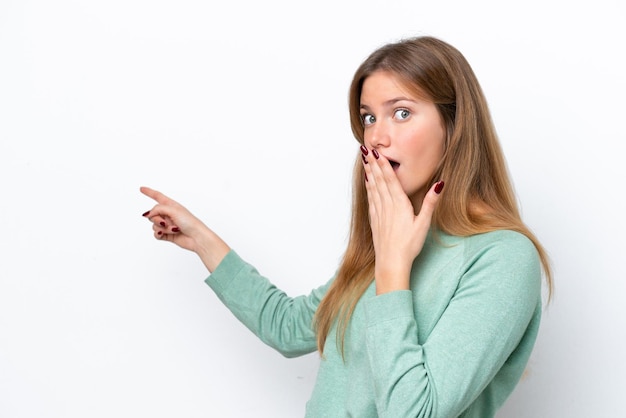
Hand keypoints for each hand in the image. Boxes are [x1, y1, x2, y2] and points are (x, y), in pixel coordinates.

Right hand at [140, 186, 229, 271]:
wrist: (196, 237)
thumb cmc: (190, 222)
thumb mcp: (173, 210)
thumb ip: (158, 209)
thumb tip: (148, 214)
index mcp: (171, 205)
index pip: (158, 196)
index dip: (149, 192)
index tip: (142, 188)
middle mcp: (168, 214)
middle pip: (153, 214)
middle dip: (157, 219)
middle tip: (165, 222)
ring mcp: (167, 224)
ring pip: (154, 225)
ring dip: (163, 228)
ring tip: (173, 229)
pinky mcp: (167, 234)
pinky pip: (156, 234)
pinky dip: (159, 234)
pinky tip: (163, 234)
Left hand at [361, 148, 443, 293]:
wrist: (391, 262)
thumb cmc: (409, 245)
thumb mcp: (424, 223)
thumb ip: (431, 202)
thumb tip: (440, 184)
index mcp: (399, 204)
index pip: (390, 179)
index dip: (383, 164)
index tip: (377, 151)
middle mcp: (387, 206)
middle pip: (379, 180)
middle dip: (373, 164)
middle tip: (366, 149)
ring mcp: (379, 213)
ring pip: (373, 188)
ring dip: (369, 173)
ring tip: (364, 160)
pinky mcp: (375, 220)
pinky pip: (371, 199)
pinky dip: (368, 188)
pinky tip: (367, 182)